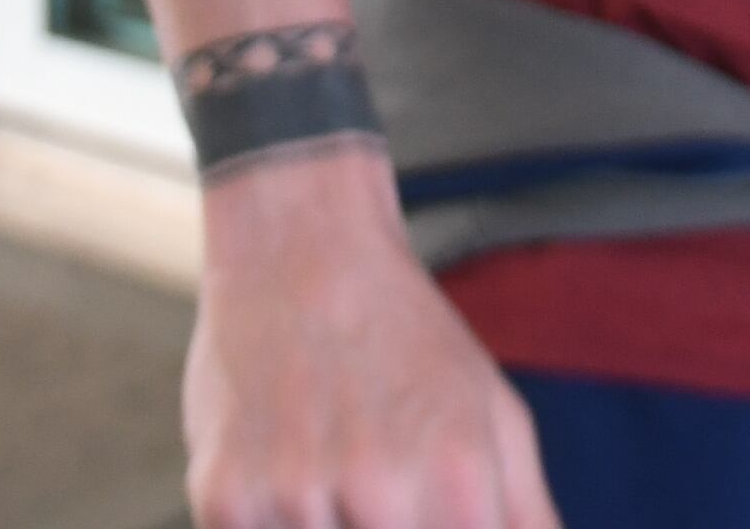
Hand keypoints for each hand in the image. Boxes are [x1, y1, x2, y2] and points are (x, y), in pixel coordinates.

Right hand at [185, 149, 556, 528]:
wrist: (301, 249)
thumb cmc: (407, 342)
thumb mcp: (495, 417)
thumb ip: (527, 514)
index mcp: (460, 480)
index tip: (419, 514)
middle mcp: (381, 493)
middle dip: (380, 528)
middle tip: (373, 477)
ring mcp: (296, 496)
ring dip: (323, 528)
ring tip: (326, 467)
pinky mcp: (222, 497)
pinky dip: (265, 524)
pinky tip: (280, 470)